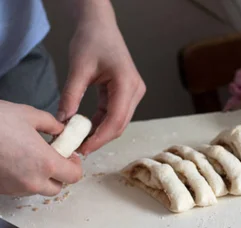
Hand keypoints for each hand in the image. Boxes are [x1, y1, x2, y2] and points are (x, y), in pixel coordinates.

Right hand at [0, 101, 82, 195]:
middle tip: (52, 158)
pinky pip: (18, 189)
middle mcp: (33, 181)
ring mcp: (14, 188)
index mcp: (46, 163)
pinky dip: (21, 179)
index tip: (69, 155)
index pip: (74, 176)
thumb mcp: (29, 115)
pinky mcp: (1, 189)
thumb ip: (52, 125)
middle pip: (57, 188)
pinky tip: (13, 163)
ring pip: (37, 190)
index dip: (75, 165)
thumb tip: (60, 131)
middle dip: (59, 175)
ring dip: (40, 178)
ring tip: (29, 159)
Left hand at [58, 1, 145, 154]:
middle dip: (101, 138)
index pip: (116, 119)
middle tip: (79, 148)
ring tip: (81, 139)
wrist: (100, 26)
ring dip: (101, 132)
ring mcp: (134, 93)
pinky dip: (101, 122)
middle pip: (120, 124)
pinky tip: (87, 127)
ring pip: (119, 121)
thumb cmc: (91, 41)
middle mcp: (136, 91)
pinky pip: (115, 113)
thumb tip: (63, 122)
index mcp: (126, 84)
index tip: (84, 148)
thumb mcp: (77, 69)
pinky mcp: (127, 93)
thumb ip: (71, 96)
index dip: (100, 137)